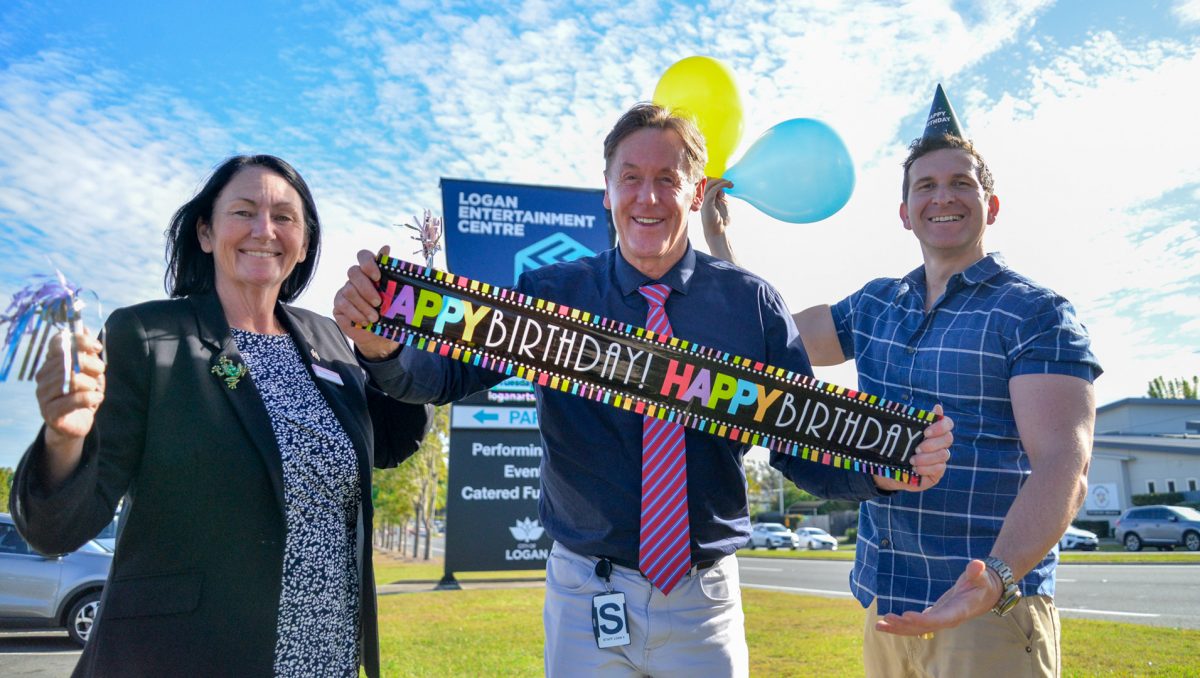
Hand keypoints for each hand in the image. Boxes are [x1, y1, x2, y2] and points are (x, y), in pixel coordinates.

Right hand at [36, 328, 104, 451]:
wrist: (76, 423)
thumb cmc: (83, 393)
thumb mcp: (89, 370)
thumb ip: (86, 351)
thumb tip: (84, 327)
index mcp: (50, 363)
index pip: (58, 343)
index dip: (79, 340)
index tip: (97, 347)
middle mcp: (43, 377)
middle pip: (69, 360)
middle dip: (92, 364)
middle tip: (100, 372)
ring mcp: (43, 395)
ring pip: (73, 379)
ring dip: (92, 383)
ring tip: (96, 389)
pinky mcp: (50, 413)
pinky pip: (74, 400)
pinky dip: (91, 398)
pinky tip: (97, 398)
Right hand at [333, 246, 400, 359]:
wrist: (381, 335)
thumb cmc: (393, 311)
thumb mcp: (403, 296)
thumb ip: (410, 279)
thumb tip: (430, 266)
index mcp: (371, 271)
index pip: (363, 255)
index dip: (368, 262)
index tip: (378, 275)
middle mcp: (356, 278)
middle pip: (353, 272)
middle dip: (366, 287)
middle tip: (379, 302)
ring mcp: (345, 290)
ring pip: (348, 290)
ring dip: (363, 305)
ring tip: (375, 318)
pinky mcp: (339, 305)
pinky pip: (342, 305)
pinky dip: (355, 314)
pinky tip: (366, 321)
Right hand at [701, 177, 732, 237]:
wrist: (718, 232)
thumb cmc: (721, 220)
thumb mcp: (724, 204)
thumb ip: (721, 195)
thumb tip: (722, 186)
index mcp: (708, 198)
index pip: (708, 184)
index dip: (717, 180)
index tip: (728, 182)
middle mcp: (704, 198)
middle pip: (708, 182)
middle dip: (719, 179)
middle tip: (729, 182)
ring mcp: (705, 200)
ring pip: (709, 184)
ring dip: (721, 181)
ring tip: (730, 184)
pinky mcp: (707, 203)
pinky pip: (712, 190)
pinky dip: (721, 185)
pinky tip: (728, 185)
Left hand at [874, 404, 952, 491]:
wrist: (888, 468)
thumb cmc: (897, 447)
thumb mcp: (904, 433)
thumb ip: (918, 419)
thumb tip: (938, 406)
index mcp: (934, 431)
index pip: (947, 424)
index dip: (940, 427)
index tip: (926, 432)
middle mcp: (940, 444)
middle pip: (948, 439)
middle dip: (932, 444)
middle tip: (916, 449)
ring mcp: (940, 459)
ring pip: (943, 455)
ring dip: (926, 458)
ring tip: (911, 460)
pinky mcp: (937, 472)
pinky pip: (939, 469)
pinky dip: (926, 468)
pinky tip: (915, 469)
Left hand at [874, 558, 1001, 635]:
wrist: (986, 594)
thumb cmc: (983, 583)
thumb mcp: (982, 576)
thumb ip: (978, 572)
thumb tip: (977, 565)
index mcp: (958, 611)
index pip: (939, 619)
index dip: (923, 619)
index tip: (907, 615)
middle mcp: (948, 619)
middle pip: (924, 627)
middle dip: (904, 625)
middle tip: (886, 619)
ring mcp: (940, 619)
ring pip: (917, 628)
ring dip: (898, 627)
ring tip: (879, 625)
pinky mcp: (935, 616)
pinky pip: (916, 624)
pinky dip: (901, 624)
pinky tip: (885, 623)